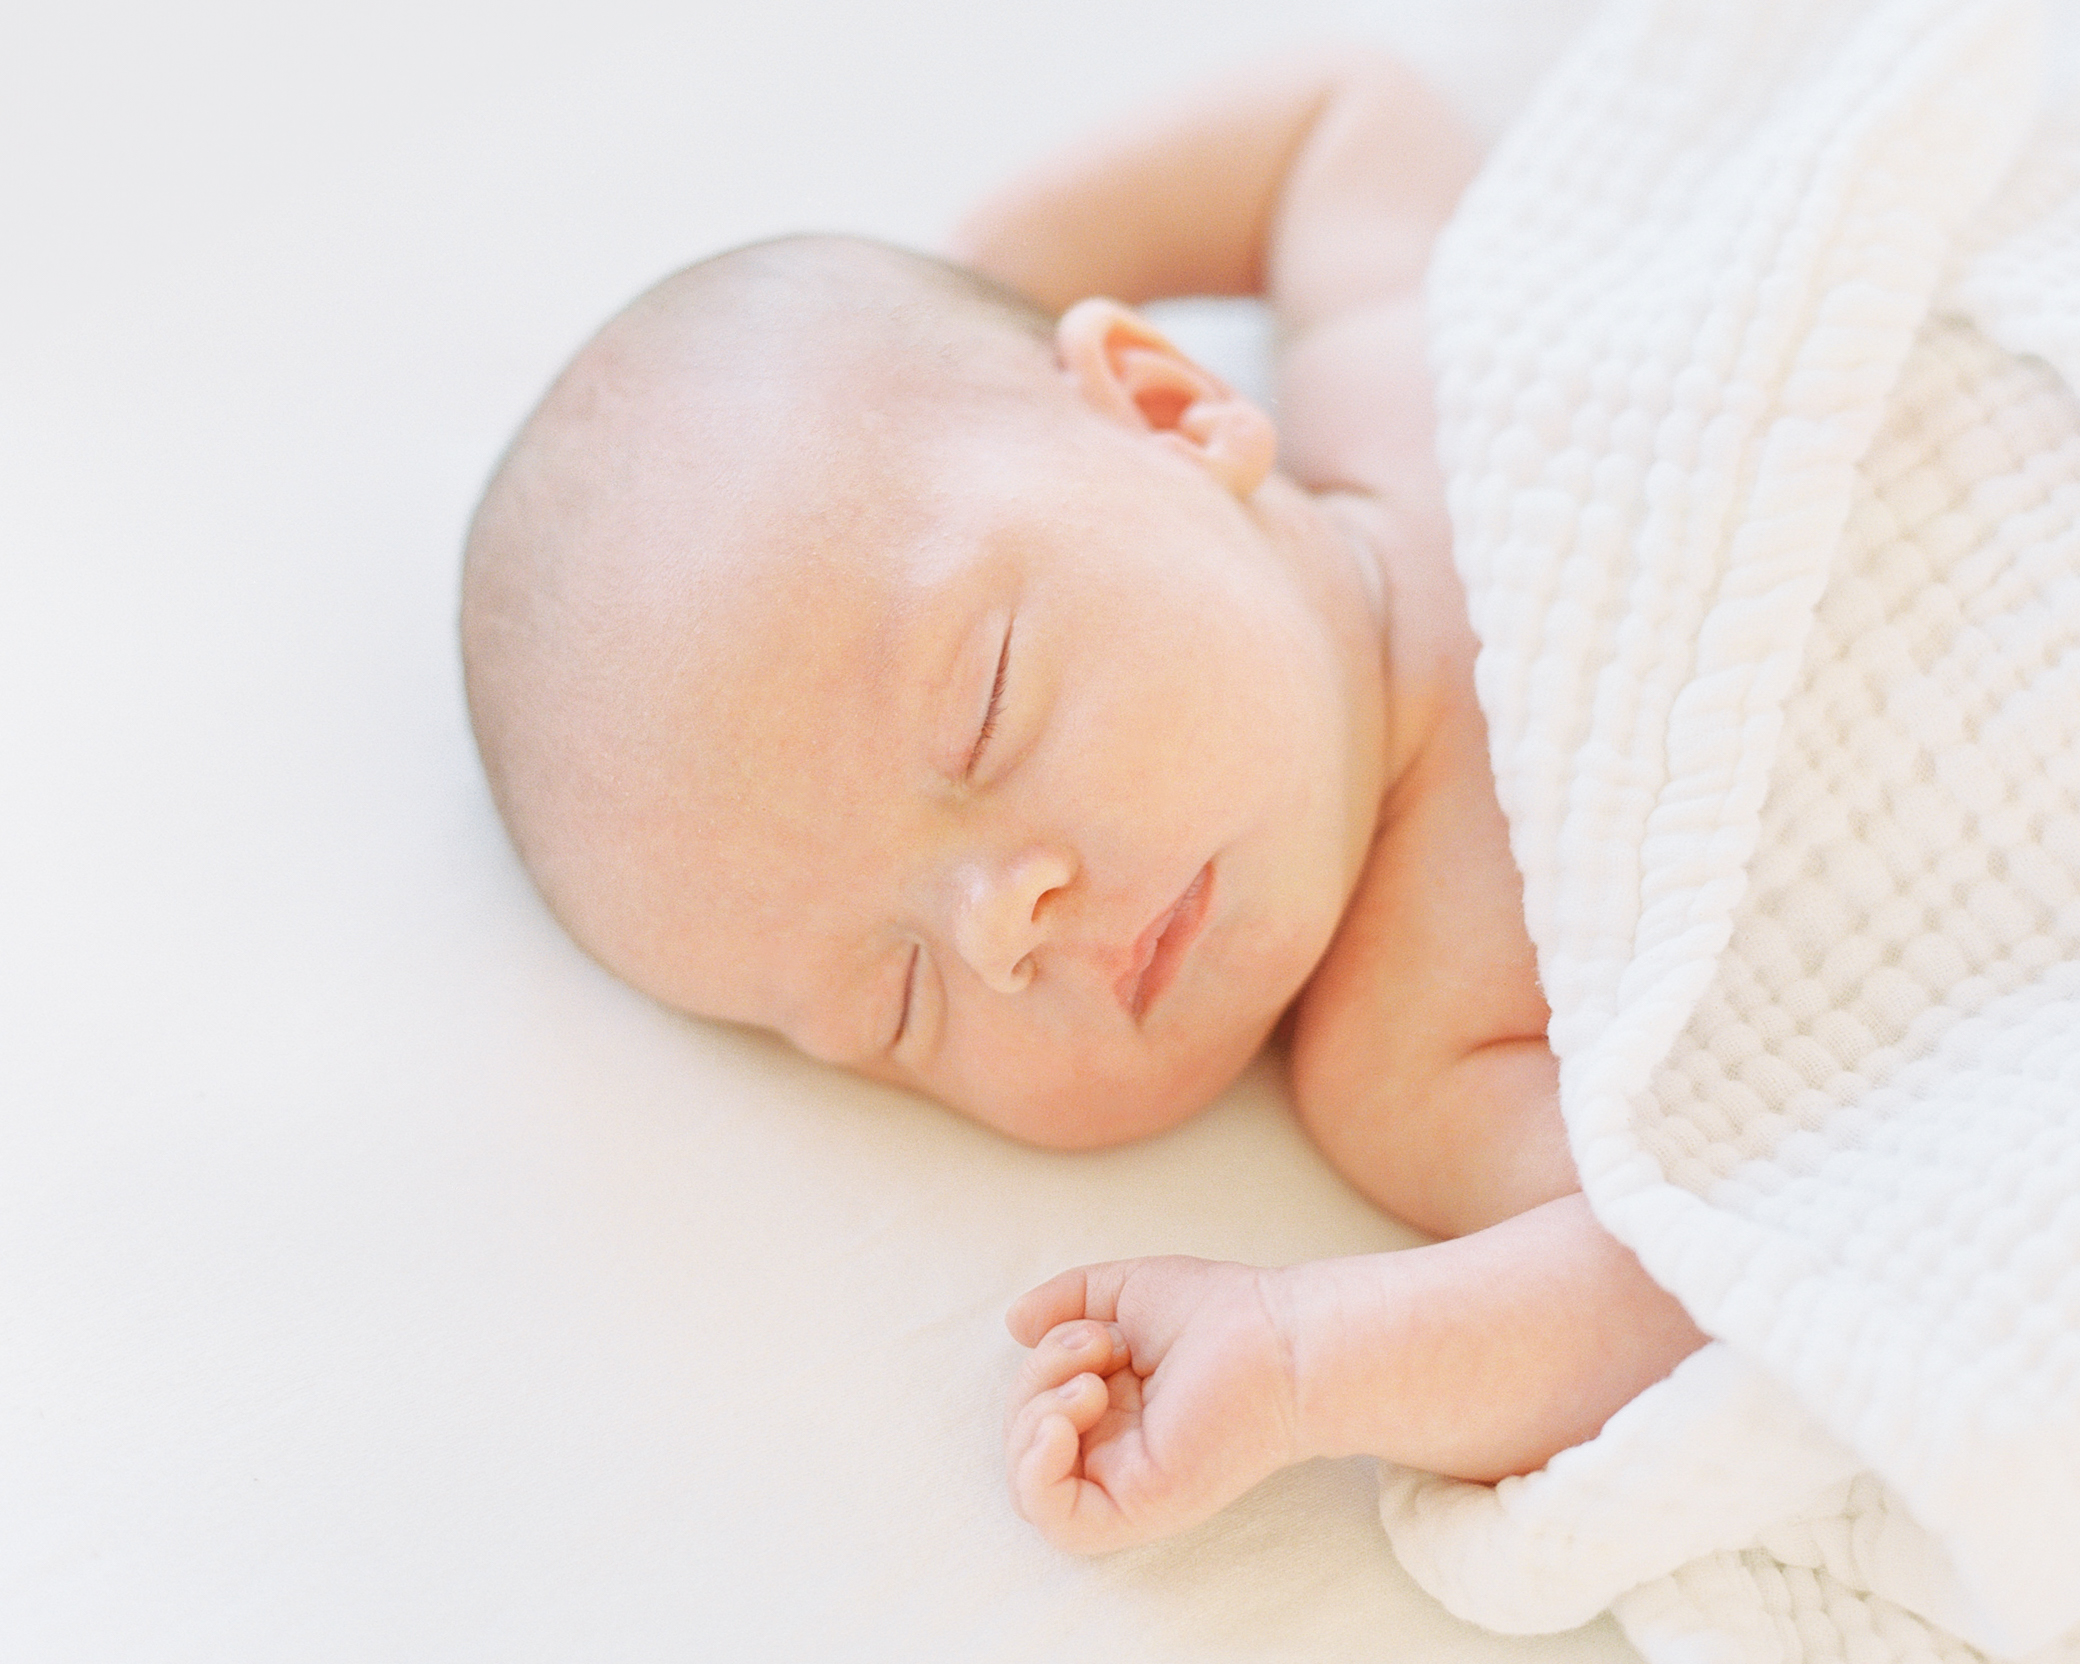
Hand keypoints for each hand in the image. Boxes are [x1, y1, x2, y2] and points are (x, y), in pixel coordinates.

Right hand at [1003, 1255, 1301, 1553]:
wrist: (1278, 1340)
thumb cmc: (1218, 1312)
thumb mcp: (1123, 1291)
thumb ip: (1067, 1300)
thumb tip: (1014, 1324)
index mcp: (1108, 1407)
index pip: (1033, 1408)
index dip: (1043, 1364)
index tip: (1097, 1330)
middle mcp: (1111, 1450)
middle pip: (1022, 1439)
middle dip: (1039, 1379)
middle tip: (1099, 1347)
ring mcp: (1123, 1481)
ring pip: (1029, 1481)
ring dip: (1036, 1417)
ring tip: (1093, 1382)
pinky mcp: (1139, 1506)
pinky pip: (1059, 1519)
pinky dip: (1037, 1473)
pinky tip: (1063, 1425)